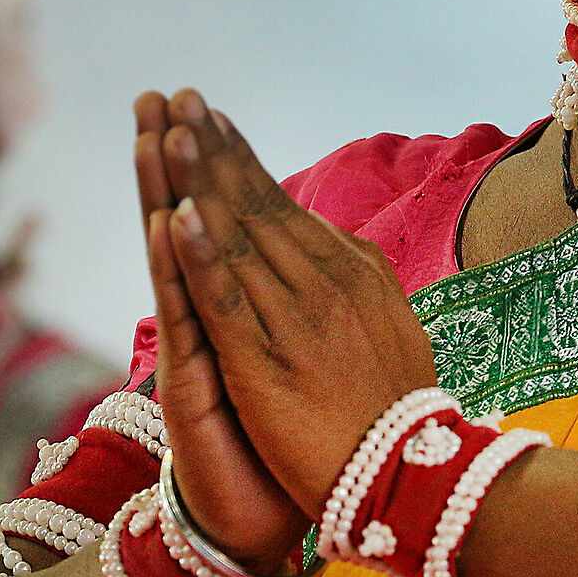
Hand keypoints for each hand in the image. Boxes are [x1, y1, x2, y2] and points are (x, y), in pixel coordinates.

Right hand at [135, 92, 307, 568]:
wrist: (263, 518)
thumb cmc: (285, 437)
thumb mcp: (295, 358)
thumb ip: (291, 305)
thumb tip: (311, 251)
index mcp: (236, 306)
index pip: (216, 218)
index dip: (204, 163)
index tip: (196, 104)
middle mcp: (206, 320)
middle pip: (185, 223)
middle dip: (172, 158)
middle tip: (155, 96)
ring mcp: (194, 349)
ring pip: (176, 260)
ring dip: (164, 193)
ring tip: (151, 136)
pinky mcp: (190, 385)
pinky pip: (184, 316)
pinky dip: (178, 268)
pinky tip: (168, 225)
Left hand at [153, 89, 438, 513]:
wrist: (410, 479)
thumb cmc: (397, 412)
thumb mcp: (390, 326)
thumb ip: (359, 283)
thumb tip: (340, 245)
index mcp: (348, 274)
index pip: (281, 207)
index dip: (241, 160)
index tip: (210, 118)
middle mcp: (320, 285)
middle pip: (253, 207)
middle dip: (212, 149)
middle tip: (178, 97)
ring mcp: (292, 321)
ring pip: (235, 240)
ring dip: (199, 182)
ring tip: (167, 130)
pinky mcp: (264, 363)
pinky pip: (226, 300)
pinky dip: (199, 257)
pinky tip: (175, 217)